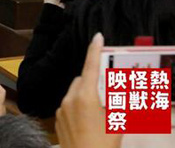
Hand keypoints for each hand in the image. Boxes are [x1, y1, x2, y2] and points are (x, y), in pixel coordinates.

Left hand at [55, 33, 121, 147]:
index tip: (97, 37)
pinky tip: (86, 122)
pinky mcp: (57, 118)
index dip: (94, 50)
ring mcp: (61, 108)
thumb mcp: (116, 122)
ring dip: (84, 96)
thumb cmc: (103, 144)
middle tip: (105, 96)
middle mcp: (70, 98)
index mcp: (85, 96)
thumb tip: (117, 93)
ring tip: (97, 114)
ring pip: (74, 93)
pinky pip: (68, 105)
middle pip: (81, 80)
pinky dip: (77, 107)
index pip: (90, 67)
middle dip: (92, 83)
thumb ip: (115, 103)